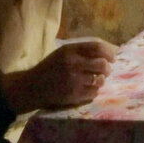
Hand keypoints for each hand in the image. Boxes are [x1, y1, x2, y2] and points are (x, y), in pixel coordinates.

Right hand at [1, 39, 117, 112]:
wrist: (31, 87)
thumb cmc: (50, 68)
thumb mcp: (63, 53)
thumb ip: (82, 51)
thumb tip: (109, 52)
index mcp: (70, 50)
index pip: (98, 47)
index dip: (109, 52)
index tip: (112, 57)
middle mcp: (73, 64)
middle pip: (102, 64)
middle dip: (107, 68)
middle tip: (105, 71)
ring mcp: (73, 80)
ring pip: (100, 79)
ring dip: (101, 80)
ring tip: (95, 80)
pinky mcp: (73, 95)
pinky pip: (94, 92)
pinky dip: (94, 91)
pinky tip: (87, 89)